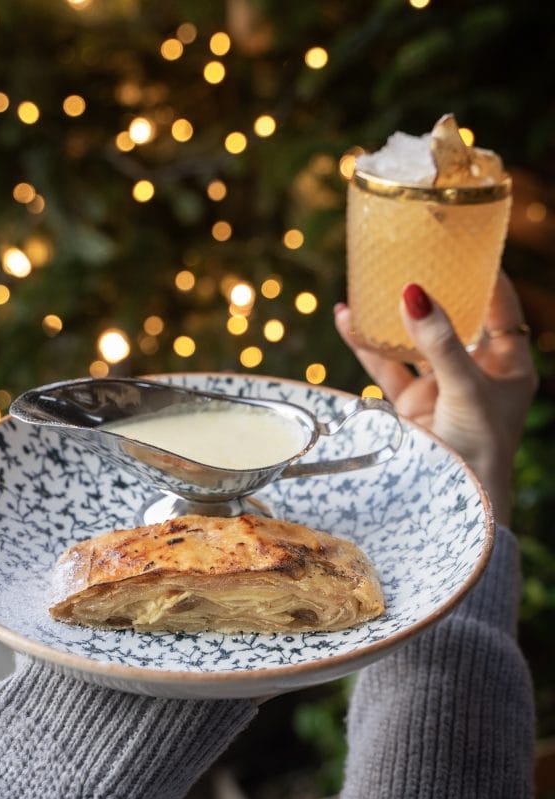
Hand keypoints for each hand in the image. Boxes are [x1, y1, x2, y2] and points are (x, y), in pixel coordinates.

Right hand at [334, 273, 537, 524]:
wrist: (454, 496)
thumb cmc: (480, 443)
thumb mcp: (466, 386)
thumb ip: (439, 342)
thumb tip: (413, 292)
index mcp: (507, 365)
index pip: (500, 310)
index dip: (487, 277)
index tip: (468, 246)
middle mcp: (474, 372)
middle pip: (454, 319)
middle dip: (434, 291)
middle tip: (416, 255)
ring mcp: (440, 386)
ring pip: (414, 341)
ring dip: (394, 316)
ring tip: (374, 282)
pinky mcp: (410, 403)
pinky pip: (386, 366)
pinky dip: (366, 344)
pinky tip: (348, 319)